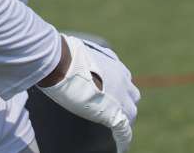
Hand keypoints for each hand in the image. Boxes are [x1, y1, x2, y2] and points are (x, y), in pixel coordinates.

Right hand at [39, 35, 140, 151]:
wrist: (61, 62)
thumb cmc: (64, 53)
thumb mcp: (79, 50)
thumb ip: (84, 57)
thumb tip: (70, 56)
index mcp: (114, 65)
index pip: (124, 80)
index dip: (119, 88)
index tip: (110, 94)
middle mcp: (122, 81)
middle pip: (132, 96)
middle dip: (125, 103)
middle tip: (112, 110)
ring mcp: (120, 98)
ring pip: (131, 113)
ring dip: (124, 119)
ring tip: (113, 128)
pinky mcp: (114, 114)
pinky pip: (124, 131)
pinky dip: (123, 139)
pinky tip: (119, 146)